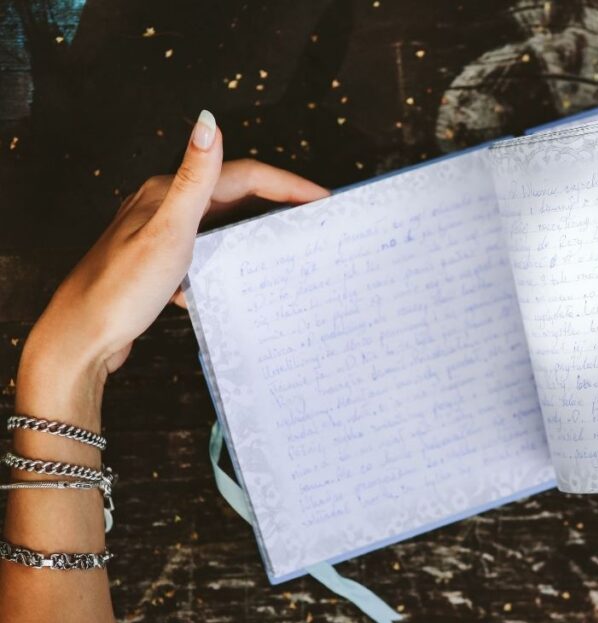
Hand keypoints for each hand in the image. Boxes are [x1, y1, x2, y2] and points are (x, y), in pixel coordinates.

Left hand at [20, 110, 328, 392]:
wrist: (81, 336)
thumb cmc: (121, 287)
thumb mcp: (168, 230)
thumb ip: (195, 177)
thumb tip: (208, 119)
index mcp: (170, 194)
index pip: (245, 177)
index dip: (289, 184)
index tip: (324, 199)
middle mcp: (165, 208)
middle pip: (236, 197)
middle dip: (279, 205)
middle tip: (316, 221)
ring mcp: (162, 236)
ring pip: (223, 226)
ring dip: (257, 233)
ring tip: (290, 249)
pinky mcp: (161, 265)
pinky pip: (208, 254)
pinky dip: (230, 262)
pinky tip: (239, 282)